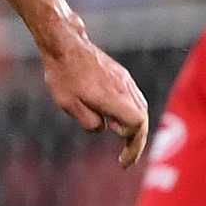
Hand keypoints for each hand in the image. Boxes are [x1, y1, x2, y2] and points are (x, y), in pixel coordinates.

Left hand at [41, 31, 150, 164]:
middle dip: (137, 142)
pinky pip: (134, 99)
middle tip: (126, 160)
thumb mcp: (69, 104)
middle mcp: (124, 88)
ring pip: (141, 108)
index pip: (137, 124)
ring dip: (136, 129)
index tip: (122, 158)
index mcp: (112, 97)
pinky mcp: (121, 75)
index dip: (133, 143)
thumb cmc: (63, 75)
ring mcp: (125, 80)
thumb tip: (103, 128)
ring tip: (125, 145)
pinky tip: (119, 123)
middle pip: (143, 119)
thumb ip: (89, 122)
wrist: (64, 45)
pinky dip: (132, 115)